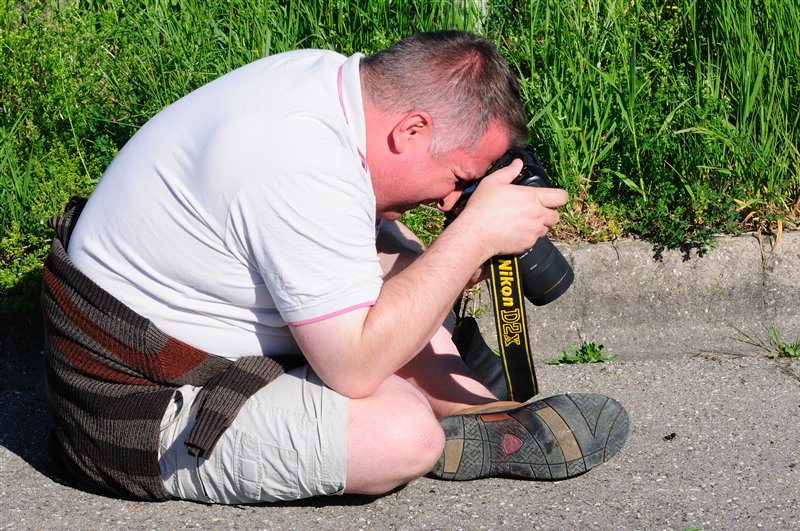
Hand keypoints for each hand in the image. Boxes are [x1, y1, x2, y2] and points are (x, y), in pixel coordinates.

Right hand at [451, 159, 567, 257]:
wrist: (475, 233)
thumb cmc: (482, 207)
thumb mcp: (492, 182)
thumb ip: (509, 171)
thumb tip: (517, 163)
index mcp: (532, 197)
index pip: (561, 197)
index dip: (558, 197)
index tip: (551, 199)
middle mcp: (537, 215)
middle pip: (556, 216)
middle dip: (547, 214)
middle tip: (533, 211)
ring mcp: (534, 231)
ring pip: (546, 229)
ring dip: (539, 226)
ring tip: (522, 222)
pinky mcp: (528, 245)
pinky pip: (535, 240)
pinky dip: (528, 237)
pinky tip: (515, 232)